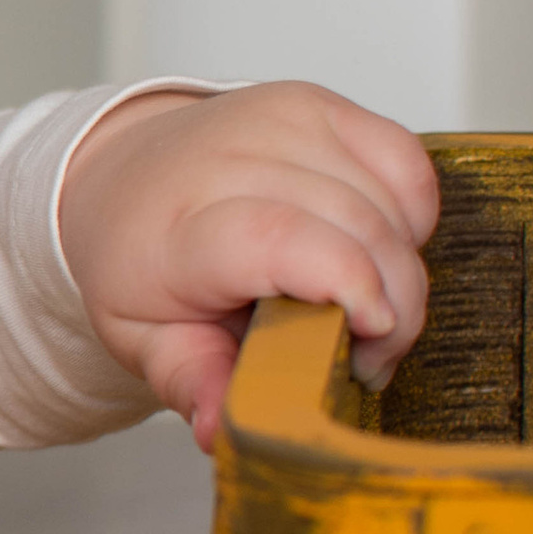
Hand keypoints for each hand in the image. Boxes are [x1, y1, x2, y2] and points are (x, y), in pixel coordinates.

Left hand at [58, 82, 436, 452]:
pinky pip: (406, 162)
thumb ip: (192, 382)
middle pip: (358, 228)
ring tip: (361, 306)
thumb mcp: (145, 340)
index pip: (281, 239)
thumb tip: (219, 431)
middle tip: (366, 358)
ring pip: (391, 201)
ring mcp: (278, 119)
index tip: (369, 344)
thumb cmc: (141, 265)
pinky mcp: (318, 102)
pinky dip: (411, 216)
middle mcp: (229, 158)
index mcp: (180, 226)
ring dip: (401, 269)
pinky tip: (374, 248)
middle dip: (392, 307)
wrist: (121, 179)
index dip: (351, 287)